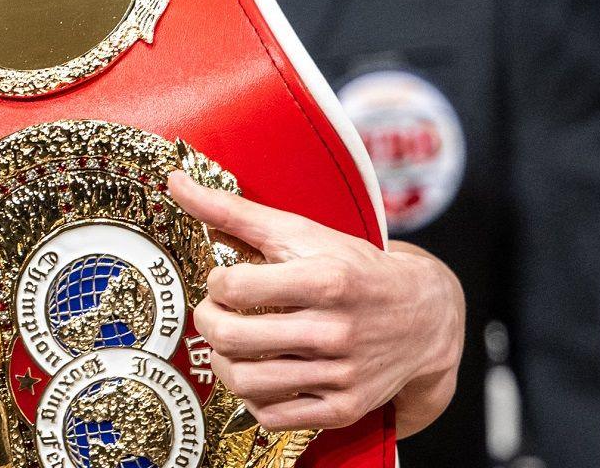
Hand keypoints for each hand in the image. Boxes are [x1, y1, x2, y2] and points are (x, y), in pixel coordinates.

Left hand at [168, 170, 462, 435]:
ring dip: (223, 363)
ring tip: (230, 345)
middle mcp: (336, 330)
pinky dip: (253, 398)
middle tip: (214, 314)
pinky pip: (274, 417)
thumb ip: (233, 211)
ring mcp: (342, 374)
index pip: (235, 287)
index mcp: (326, 280)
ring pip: (248, 382)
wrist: (425, 316)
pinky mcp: (345, 407)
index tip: (225, 281)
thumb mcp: (301, 232)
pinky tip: (259, 372)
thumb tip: (174, 181)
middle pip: (233, 338)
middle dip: (208, 323)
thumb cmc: (353, 266)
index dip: (216, 283)